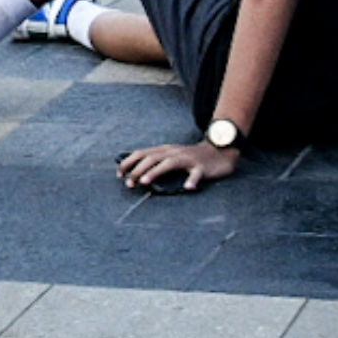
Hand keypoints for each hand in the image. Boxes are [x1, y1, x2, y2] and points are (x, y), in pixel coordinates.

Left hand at [116, 140, 238, 191]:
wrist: (219, 150)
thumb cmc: (190, 157)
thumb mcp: (170, 155)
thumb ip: (155, 161)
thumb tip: (134, 172)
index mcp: (164, 150)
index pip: (141, 153)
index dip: (128, 163)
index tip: (119, 175)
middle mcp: (173, 152)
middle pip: (152, 158)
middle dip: (137, 170)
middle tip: (128, 184)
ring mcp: (188, 159)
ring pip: (169, 163)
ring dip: (155, 172)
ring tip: (145, 182)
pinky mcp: (202, 167)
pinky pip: (196, 173)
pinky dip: (192, 180)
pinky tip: (188, 187)